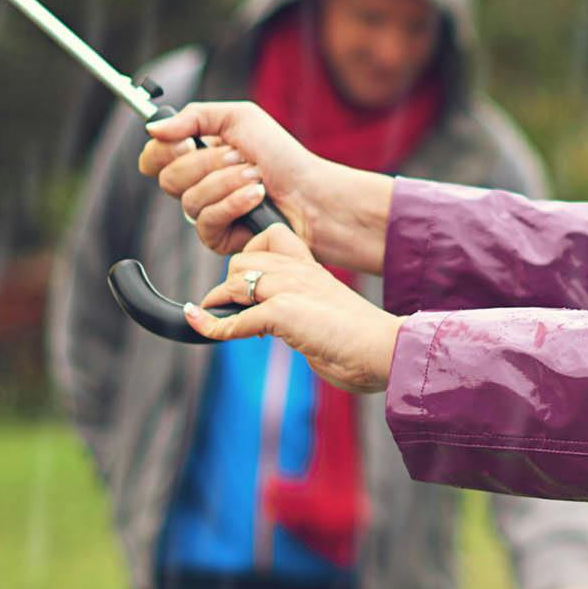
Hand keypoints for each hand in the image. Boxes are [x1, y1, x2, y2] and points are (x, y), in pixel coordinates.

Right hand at [139, 102, 392, 273]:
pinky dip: (233, 204)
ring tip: (256, 176)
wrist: (311, 192)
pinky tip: (256, 198)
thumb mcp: (239, 118)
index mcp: (195, 155)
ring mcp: (205, 213)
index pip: (152, 158)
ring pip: (189, 201)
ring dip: (227, 182)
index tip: (187, 142)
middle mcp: (195, 185)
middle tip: (238, 156)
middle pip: (167, 179)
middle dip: (207, 164)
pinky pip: (207, 222)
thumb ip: (193, 116)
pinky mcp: (218, 238)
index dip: (162, 151)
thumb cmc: (280, 155)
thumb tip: (151, 127)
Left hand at [185, 223, 403, 394]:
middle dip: (230, 285)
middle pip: (241, 260)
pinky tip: (202, 327)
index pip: (268, 238)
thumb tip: (270, 330)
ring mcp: (289, 288)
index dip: (249, 257)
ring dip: (221, 304)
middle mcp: (298, 271)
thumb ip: (298, 313)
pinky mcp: (282, 312)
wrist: (385, 350)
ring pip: (234, 281)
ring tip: (223, 323)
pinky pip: (235, 319)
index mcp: (311, 267)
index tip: (249, 286)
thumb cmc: (362, 344)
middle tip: (239, 313)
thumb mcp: (324, 316)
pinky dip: (214, 326)